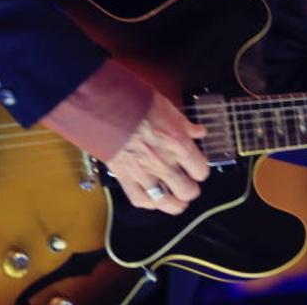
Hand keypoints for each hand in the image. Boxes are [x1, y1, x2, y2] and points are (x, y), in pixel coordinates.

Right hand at [41, 60, 209, 214]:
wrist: (106, 107)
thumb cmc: (136, 103)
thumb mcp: (168, 108)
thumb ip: (185, 125)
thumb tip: (199, 132)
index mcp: (178, 144)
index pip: (201, 171)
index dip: (200, 170)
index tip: (197, 168)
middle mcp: (164, 162)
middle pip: (188, 192)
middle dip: (190, 189)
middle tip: (187, 184)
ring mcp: (144, 173)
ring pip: (167, 203)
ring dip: (174, 203)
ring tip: (174, 198)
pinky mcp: (125, 178)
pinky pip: (141, 201)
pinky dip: (149, 202)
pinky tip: (153, 197)